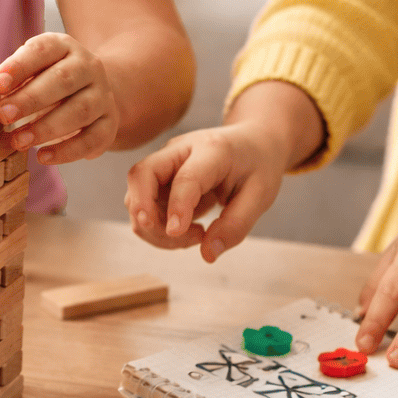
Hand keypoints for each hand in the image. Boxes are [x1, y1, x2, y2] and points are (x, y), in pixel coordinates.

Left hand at [0, 33, 116, 163]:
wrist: (93, 92)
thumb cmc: (50, 82)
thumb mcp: (33, 71)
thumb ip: (15, 80)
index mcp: (65, 47)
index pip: (43, 50)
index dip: (19, 66)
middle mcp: (88, 67)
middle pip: (63, 80)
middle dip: (30, 99)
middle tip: (4, 115)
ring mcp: (102, 95)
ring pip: (80, 110)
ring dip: (46, 128)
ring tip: (19, 141)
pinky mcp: (109, 123)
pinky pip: (92, 139)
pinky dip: (67, 151)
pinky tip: (43, 157)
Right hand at [123, 126, 285, 260]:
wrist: (252, 142)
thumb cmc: (257, 166)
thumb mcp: (261, 195)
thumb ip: (236, 225)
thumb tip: (208, 254)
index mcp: (212, 149)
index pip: (185, 178)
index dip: (177, 206)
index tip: (175, 233)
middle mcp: (180, 150)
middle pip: (141, 174)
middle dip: (143, 210)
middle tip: (170, 236)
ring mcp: (164, 162)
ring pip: (136, 196)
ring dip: (154, 227)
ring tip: (194, 237)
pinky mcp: (158, 178)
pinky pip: (144, 207)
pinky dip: (158, 228)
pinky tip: (186, 231)